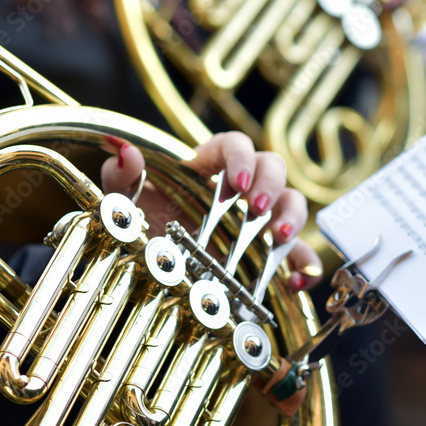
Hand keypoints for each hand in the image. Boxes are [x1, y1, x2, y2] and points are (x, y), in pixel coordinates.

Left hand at [101, 132, 322, 291]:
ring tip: (281, 238)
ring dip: (293, 216)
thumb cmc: (142, 225)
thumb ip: (122, 176)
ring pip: (292, 202)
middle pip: (272, 167)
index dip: (241, 158)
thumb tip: (127, 153)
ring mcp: (259, 219)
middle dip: (270, 186)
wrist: (150, 269)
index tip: (235, 183)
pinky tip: (294, 281)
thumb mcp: (126, 202)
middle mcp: (242, 187)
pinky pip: (299, 253)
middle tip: (254, 210)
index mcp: (210, 165)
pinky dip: (303, 265)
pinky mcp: (269, 252)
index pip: (235, 144)